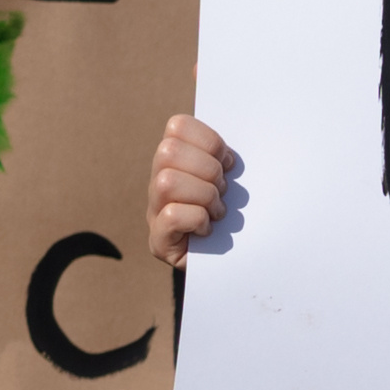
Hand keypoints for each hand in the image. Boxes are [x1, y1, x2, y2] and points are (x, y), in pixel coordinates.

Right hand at [148, 115, 238, 267]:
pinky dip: (197, 219)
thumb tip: (235, 153)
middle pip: (168, 151)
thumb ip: (228, 159)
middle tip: (222, 189)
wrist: (227, 262)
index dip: (208, 140)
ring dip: (204, 196)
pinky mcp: (158, 240)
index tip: (228, 161)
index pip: (177, 126)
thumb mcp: (232, 180)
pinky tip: (207, 228)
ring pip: (167, 182)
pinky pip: (172, 216)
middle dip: (207, 169)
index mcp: (175, 160)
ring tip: (217, 210)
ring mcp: (154, 210)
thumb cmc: (232, 216)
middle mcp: (158, 181)